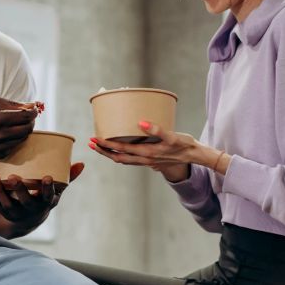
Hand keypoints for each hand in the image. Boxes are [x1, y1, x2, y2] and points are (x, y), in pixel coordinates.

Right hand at [0, 96, 40, 158]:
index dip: (32, 113)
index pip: (24, 117)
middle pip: (26, 129)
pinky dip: (15, 139)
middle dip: (30, 122)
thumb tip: (26, 105)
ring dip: (24, 130)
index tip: (34, 110)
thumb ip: (8, 103)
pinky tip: (9, 134)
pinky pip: (14, 146)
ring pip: (22, 139)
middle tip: (29, 117)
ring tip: (18, 124)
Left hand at [0, 162, 83, 228]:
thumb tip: (82, 164)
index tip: (48, 177)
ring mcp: (16, 212)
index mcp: (44, 203)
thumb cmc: (43, 199)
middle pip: (25, 201)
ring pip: (6, 204)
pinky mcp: (3, 211)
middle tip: (14, 177)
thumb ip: (67, 178)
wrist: (28, 221)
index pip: (48, 197)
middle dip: (19, 190)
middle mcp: (30, 209)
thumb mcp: (56, 192)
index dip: (48, 188)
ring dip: (0, 191)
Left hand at [87, 121, 206, 181]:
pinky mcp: (149, 160)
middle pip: (118, 157)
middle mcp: (144, 159)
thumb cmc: (184, 144)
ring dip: (109, 153)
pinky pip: (130, 159)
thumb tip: (141, 122)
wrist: (194, 156)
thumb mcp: (172, 136)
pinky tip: (116, 149)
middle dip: (103, 150)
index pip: (121, 150)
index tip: (96, 138)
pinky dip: (119, 154)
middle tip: (90, 142)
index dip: (107, 145)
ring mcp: (146, 161)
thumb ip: (157, 129)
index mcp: (147, 154)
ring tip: (99, 146)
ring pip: (123, 159)